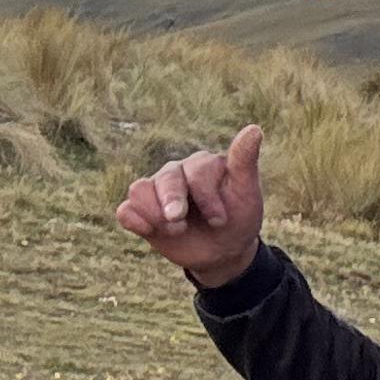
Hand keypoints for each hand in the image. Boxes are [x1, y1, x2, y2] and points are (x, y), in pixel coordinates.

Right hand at [117, 122, 266, 289]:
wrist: (223, 251)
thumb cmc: (238, 219)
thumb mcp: (247, 194)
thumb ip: (245, 162)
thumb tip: (254, 128)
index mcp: (202, 165)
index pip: (195, 171)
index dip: (206, 197)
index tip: (219, 220)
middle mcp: (176, 173)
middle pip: (165, 179)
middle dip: (173, 203)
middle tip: (182, 224)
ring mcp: (156, 191)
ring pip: (139, 190)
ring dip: (155, 215)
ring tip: (177, 230)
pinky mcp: (141, 212)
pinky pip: (125, 211)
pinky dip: (135, 221)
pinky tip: (150, 232)